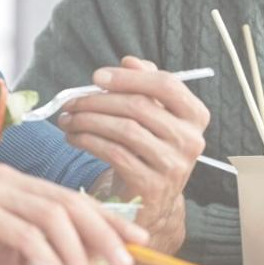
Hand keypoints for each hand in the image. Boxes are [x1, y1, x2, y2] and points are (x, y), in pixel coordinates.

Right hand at [0, 163, 149, 264]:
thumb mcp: (7, 257)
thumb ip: (42, 255)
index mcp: (16, 187)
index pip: (73, 200)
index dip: (109, 219)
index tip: (136, 240)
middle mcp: (6, 181)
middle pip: (70, 202)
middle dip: (104, 232)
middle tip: (125, 260)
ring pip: (51, 214)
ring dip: (76, 247)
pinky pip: (21, 231)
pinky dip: (43, 253)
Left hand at [56, 57, 209, 254]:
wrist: (151, 204)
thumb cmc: (148, 151)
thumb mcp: (153, 117)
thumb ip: (146, 85)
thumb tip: (129, 61)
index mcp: (195, 116)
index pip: (165, 85)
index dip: (128, 77)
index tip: (97, 77)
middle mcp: (191, 141)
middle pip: (139, 106)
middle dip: (98, 100)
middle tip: (71, 101)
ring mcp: (173, 165)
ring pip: (124, 129)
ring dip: (88, 120)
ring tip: (68, 119)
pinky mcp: (151, 186)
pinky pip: (114, 153)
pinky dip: (88, 141)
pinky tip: (74, 138)